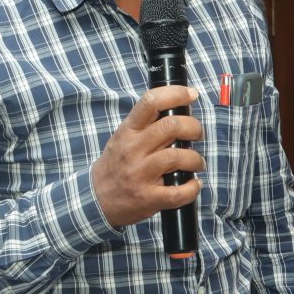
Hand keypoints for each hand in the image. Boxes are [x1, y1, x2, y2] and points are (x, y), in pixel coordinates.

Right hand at [90, 86, 204, 228]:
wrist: (96, 199)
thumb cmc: (115, 166)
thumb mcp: (122, 138)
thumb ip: (146, 126)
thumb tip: (180, 113)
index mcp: (128, 131)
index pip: (151, 102)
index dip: (176, 94)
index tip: (192, 95)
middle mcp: (133, 150)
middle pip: (171, 126)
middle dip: (194, 127)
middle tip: (197, 135)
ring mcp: (140, 174)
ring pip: (177, 157)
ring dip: (196, 159)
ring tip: (197, 163)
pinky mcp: (148, 198)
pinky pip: (177, 192)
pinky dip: (192, 187)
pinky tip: (194, 184)